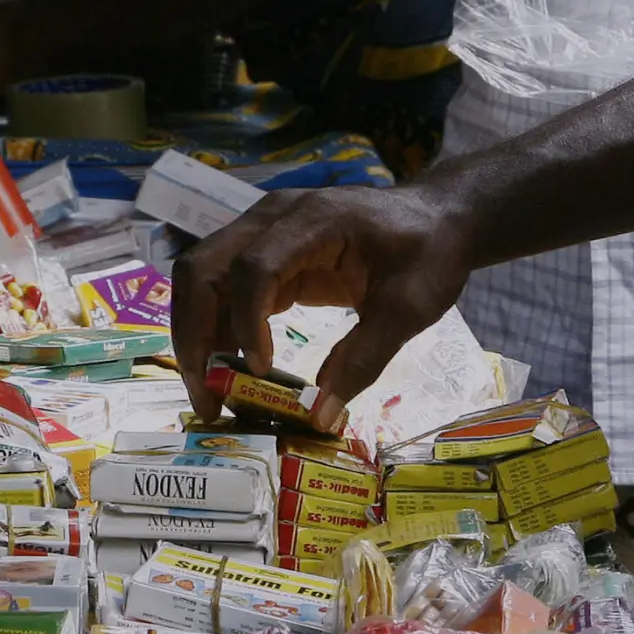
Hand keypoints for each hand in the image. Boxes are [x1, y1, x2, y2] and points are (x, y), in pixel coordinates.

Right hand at [172, 184, 477, 417]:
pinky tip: (232, 370)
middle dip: (194, 335)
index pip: (254, 267)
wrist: (439, 217)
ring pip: (201, 278)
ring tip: (212, 392)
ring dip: (196, 334)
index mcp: (313, 220)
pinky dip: (218, 329)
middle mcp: (273, 218)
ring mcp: (263, 232)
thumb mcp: (409, 308)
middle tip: (208, 396)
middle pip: (203, 268)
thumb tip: (319, 416)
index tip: (258, 370)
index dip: (246, 321)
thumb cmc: (429, 252)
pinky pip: (224, 289)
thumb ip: (364, 358)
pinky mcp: (267, 254)